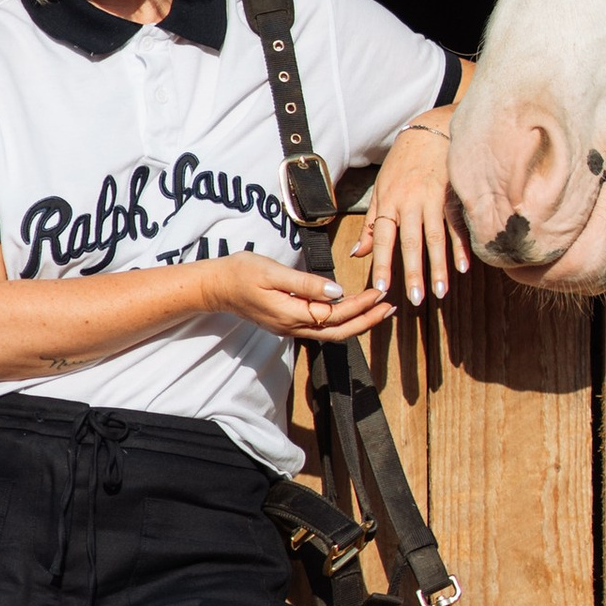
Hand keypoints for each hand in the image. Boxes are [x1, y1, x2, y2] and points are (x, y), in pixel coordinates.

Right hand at [212, 249, 393, 345]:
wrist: (216, 286)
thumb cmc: (242, 273)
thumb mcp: (273, 272)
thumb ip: (305, 284)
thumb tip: (337, 291)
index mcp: (291, 315)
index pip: (335, 314)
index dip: (360, 306)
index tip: (379, 294)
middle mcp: (293, 327)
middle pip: (338, 331)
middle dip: (366, 320)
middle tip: (389, 308)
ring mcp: (290, 328)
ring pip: (331, 332)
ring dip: (357, 322)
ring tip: (378, 311)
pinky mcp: (287, 323)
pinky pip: (321, 328)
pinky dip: (341, 320)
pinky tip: (351, 311)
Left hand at [365, 120, 472, 306]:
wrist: (431, 130)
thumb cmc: (403, 163)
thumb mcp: (382, 189)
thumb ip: (373, 223)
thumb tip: (358, 253)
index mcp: (390, 202)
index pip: (384, 238)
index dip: (383, 263)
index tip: (381, 288)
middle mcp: (411, 202)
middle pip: (412, 242)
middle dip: (414, 271)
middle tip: (415, 299)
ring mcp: (435, 199)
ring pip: (436, 237)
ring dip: (438, 266)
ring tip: (439, 292)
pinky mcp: (454, 195)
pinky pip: (457, 225)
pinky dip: (461, 247)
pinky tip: (463, 267)